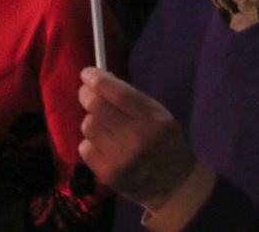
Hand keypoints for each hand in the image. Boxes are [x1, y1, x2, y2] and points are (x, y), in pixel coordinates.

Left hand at [79, 67, 196, 211]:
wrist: (173, 185)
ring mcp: (119, 158)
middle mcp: (135, 138)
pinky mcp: (107, 174)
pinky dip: (91, 142)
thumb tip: (101, 80)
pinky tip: (103, 144)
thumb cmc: (166, 143)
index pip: (118, 93)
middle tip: (87, 92)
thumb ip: (132, 98)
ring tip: (103, 124)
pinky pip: (84, 147)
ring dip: (92, 120)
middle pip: (96, 107)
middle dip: (87, 94)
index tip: (87, 73)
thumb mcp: (159, 115)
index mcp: (153, 119)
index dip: (98, 79)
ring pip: (88, 126)